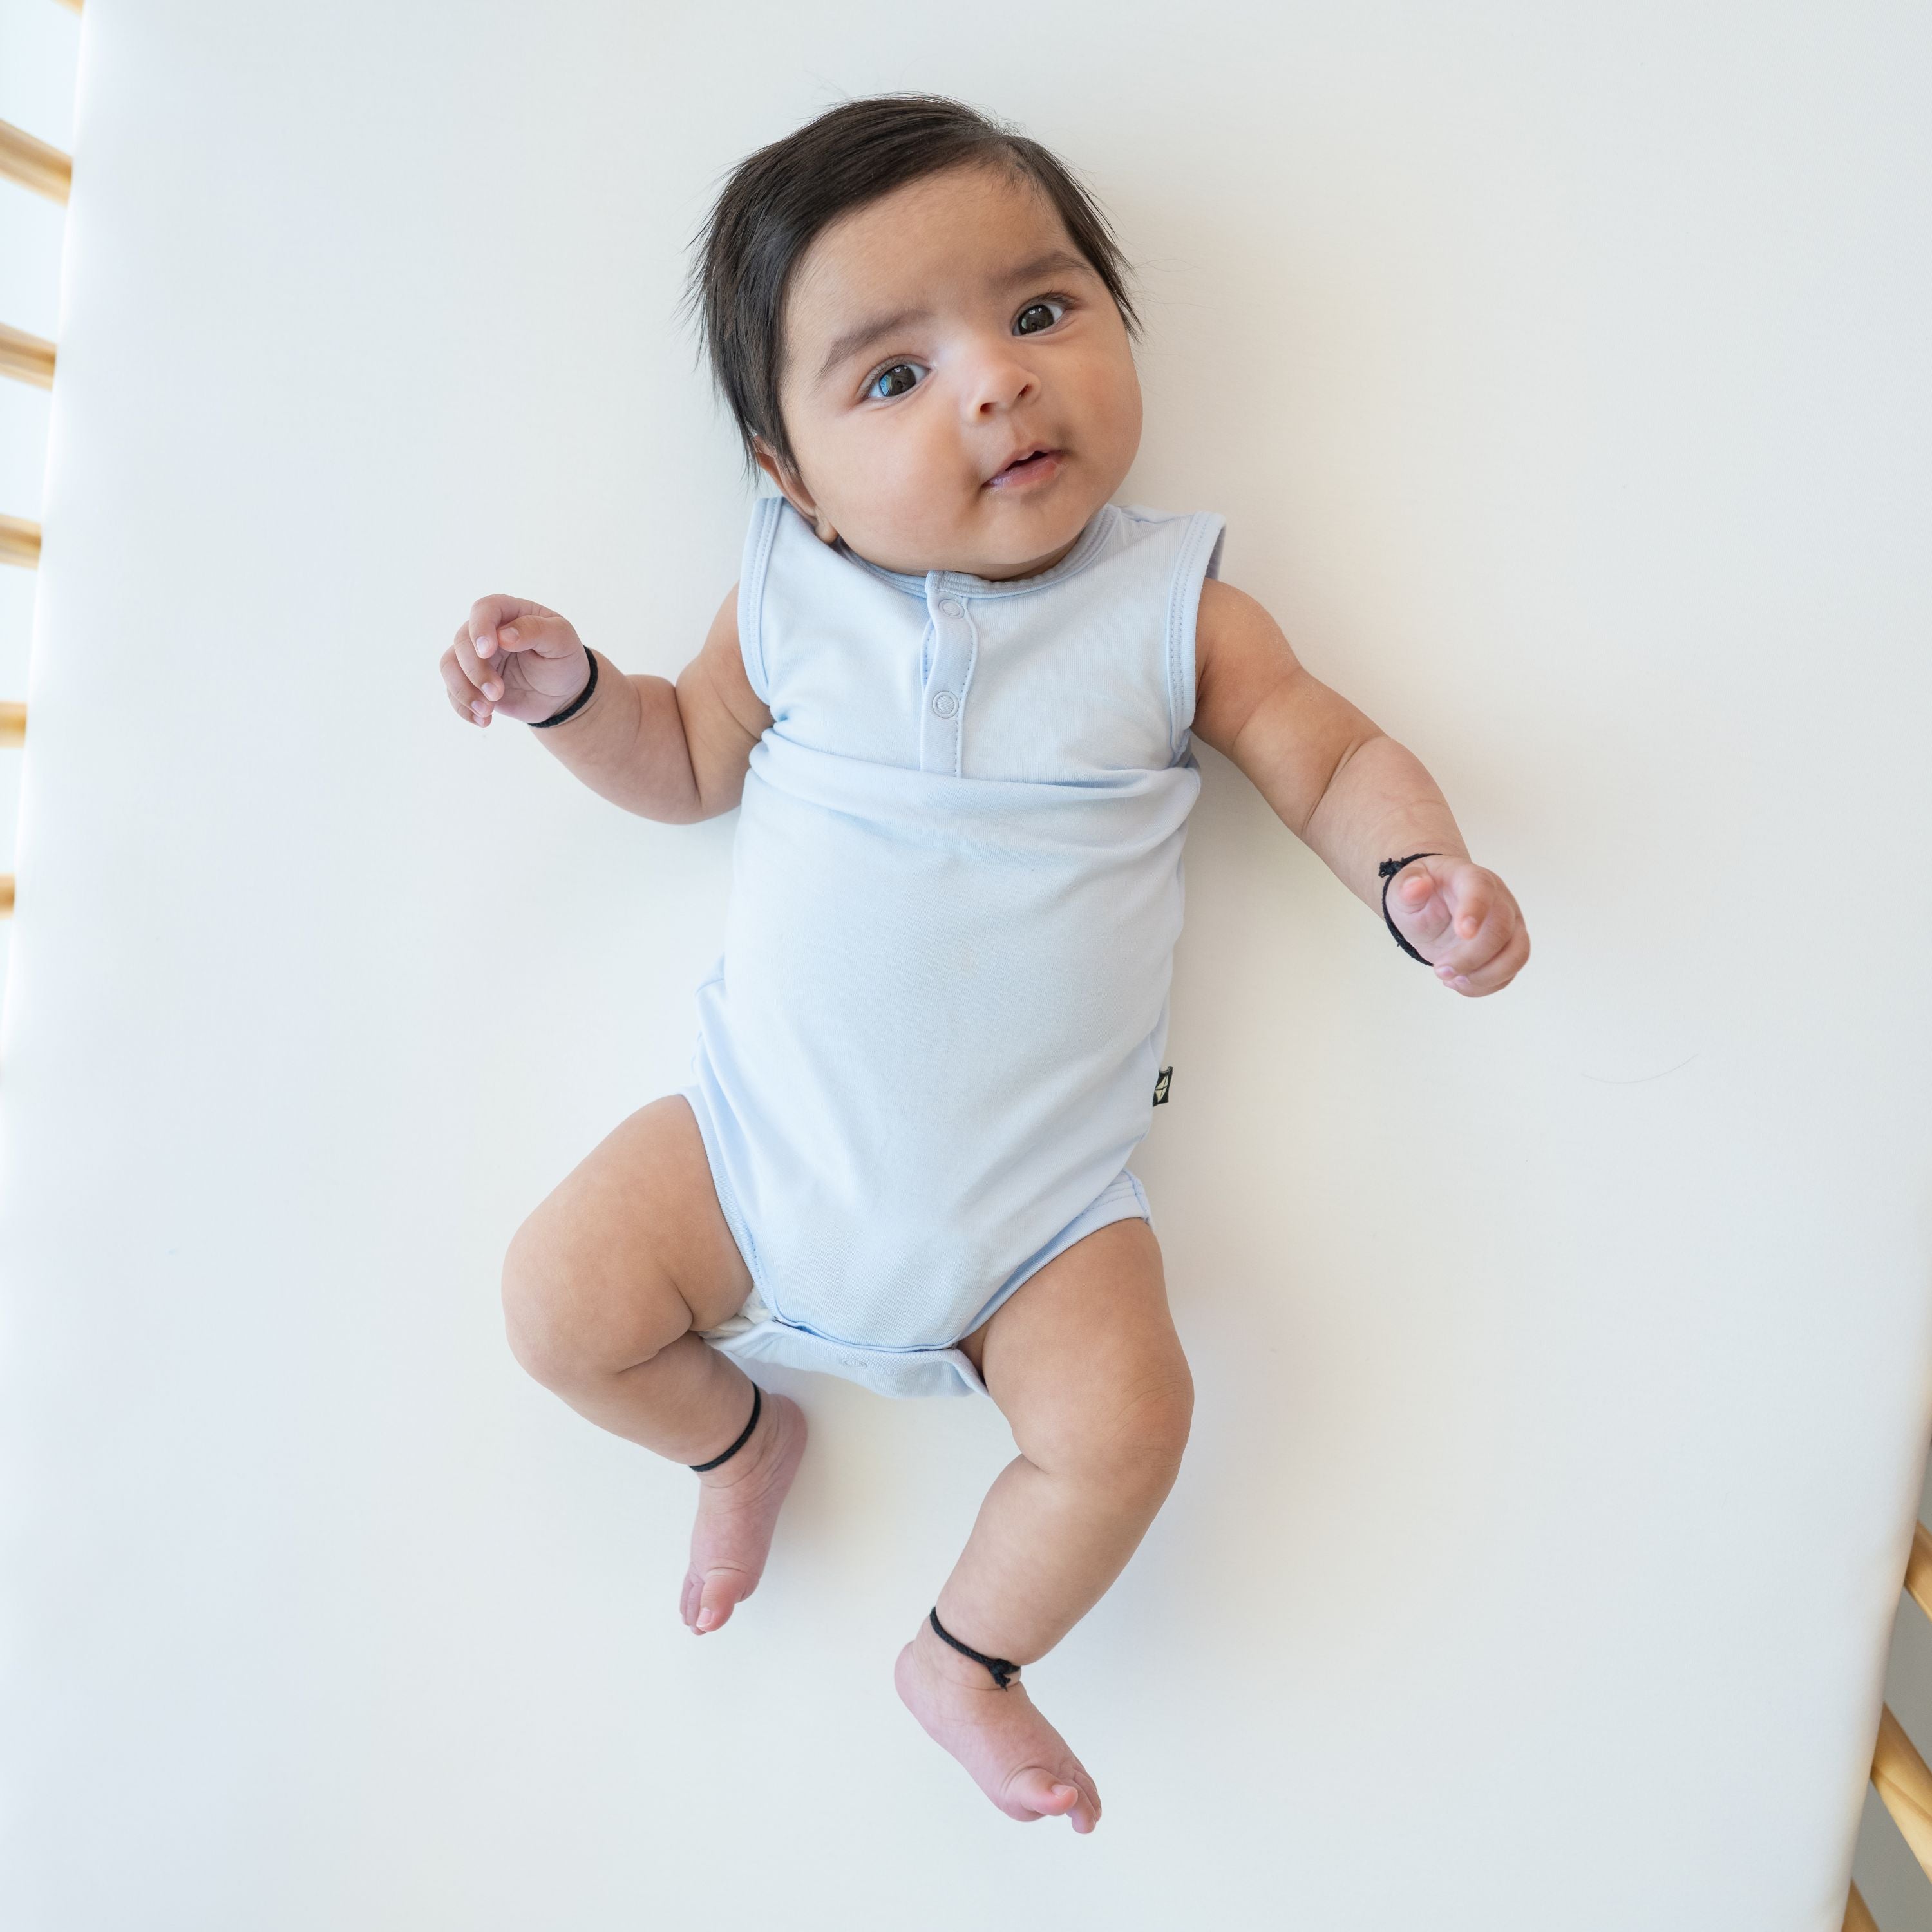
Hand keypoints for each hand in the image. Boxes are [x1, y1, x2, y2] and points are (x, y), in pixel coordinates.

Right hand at [440, 595, 590, 727]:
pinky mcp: (471, 681)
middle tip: (497, 693)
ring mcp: (476, 657)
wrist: (563, 694)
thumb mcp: (562, 640)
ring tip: (486, 711)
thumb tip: (505, 635)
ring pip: (449, 666)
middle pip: (462, 641)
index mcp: (509, 613)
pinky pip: (453, 691)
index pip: (484, 609)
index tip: (487, 651)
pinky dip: (463, 708)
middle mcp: (487, 631)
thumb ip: (536, 630)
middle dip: (475, 670)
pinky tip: (483, 720)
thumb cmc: (564, 660)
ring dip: (463, 690)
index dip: (479, 628)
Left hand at [1386, 856, 1529, 995]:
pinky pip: (1508, 973)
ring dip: (1483, 977)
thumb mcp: (1403, 889)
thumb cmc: (1420, 895)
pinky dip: (1483, 986)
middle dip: (1470, 958)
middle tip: (1440, 969)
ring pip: (1517, 955)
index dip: (1475, 910)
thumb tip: (1416, 886)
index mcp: (1470, 879)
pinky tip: (1457, 981)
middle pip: (1501, 930)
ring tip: (1450, 979)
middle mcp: (1498, 900)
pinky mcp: (1509, 948)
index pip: (1481, 889)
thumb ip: (1407, 887)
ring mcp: (1509, 925)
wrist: (1430, 906)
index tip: (1463, 932)